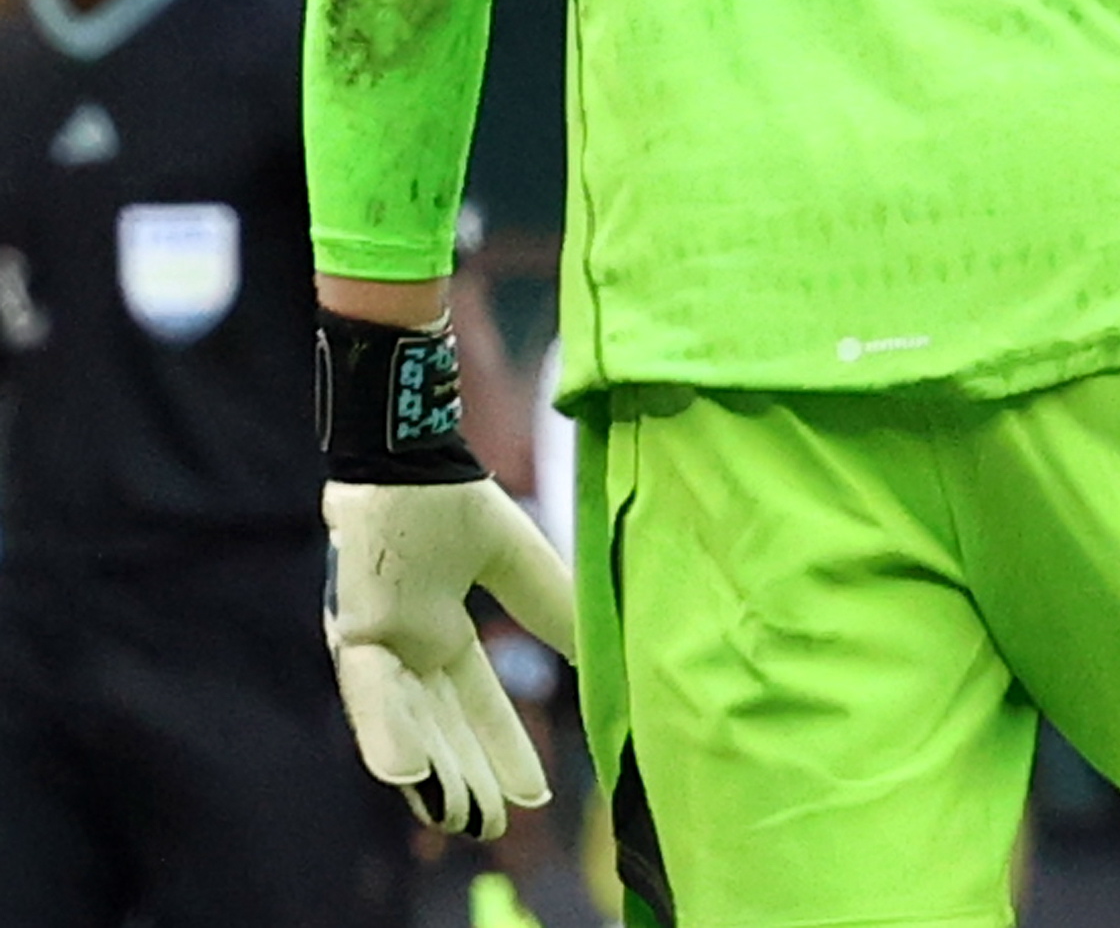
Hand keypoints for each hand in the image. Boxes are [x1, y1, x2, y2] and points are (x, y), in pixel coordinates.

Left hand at [325, 477, 576, 836]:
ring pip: (405, 723)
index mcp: (441, 633)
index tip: (533, 795)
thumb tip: (604, 649)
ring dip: (431, 771)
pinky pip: (370, 691)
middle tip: (491, 827)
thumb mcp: (516, 561)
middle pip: (441, 727)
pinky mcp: (353, 631)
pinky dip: (387, 730)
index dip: (503, 749)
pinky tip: (406, 773)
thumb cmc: (451, 499)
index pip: (476, 705)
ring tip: (459, 817)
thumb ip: (551, 604)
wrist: (407, 454)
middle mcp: (406, 649)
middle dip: (468, 777)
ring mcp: (376, 644)